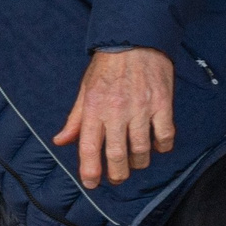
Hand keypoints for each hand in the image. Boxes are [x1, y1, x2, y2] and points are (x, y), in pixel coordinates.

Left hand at [53, 47, 175, 187]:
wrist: (135, 41)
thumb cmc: (107, 67)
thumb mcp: (84, 91)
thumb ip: (75, 119)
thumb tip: (61, 141)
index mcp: (94, 108)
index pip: (89, 146)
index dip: (90, 169)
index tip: (91, 184)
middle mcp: (117, 111)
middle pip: (117, 154)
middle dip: (116, 173)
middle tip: (116, 178)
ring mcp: (142, 109)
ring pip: (142, 149)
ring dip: (139, 162)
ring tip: (135, 162)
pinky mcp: (163, 104)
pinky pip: (165, 136)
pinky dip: (162, 146)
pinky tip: (157, 146)